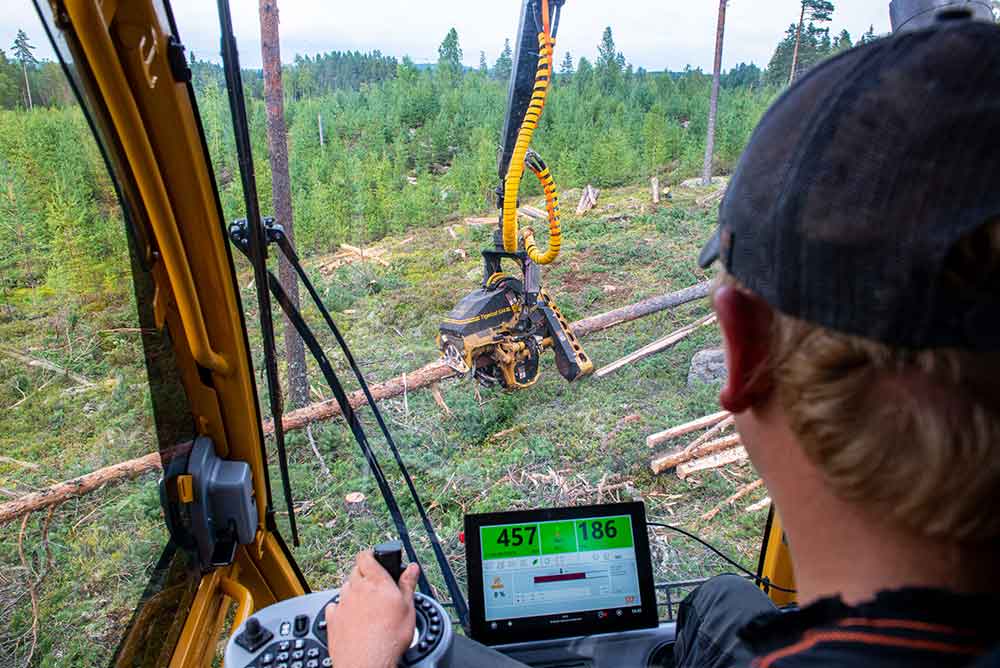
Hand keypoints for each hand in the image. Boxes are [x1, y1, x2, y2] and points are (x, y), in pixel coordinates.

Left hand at [326, 551, 419, 667]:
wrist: (366, 662)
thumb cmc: (388, 637)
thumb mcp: (408, 608)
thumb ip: (408, 584)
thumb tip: (412, 568)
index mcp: (375, 581)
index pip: (366, 556)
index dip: (370, 555)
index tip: (374, 558)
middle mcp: (355, 589)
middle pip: (355, 571)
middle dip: (363, 574)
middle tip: (375, 586)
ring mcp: (342, 604)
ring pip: (345, 588)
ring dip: (353, 591)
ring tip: (365, 604)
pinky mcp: (332, 619)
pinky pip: (334, 606)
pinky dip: (341, 608)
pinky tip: (350, 617)